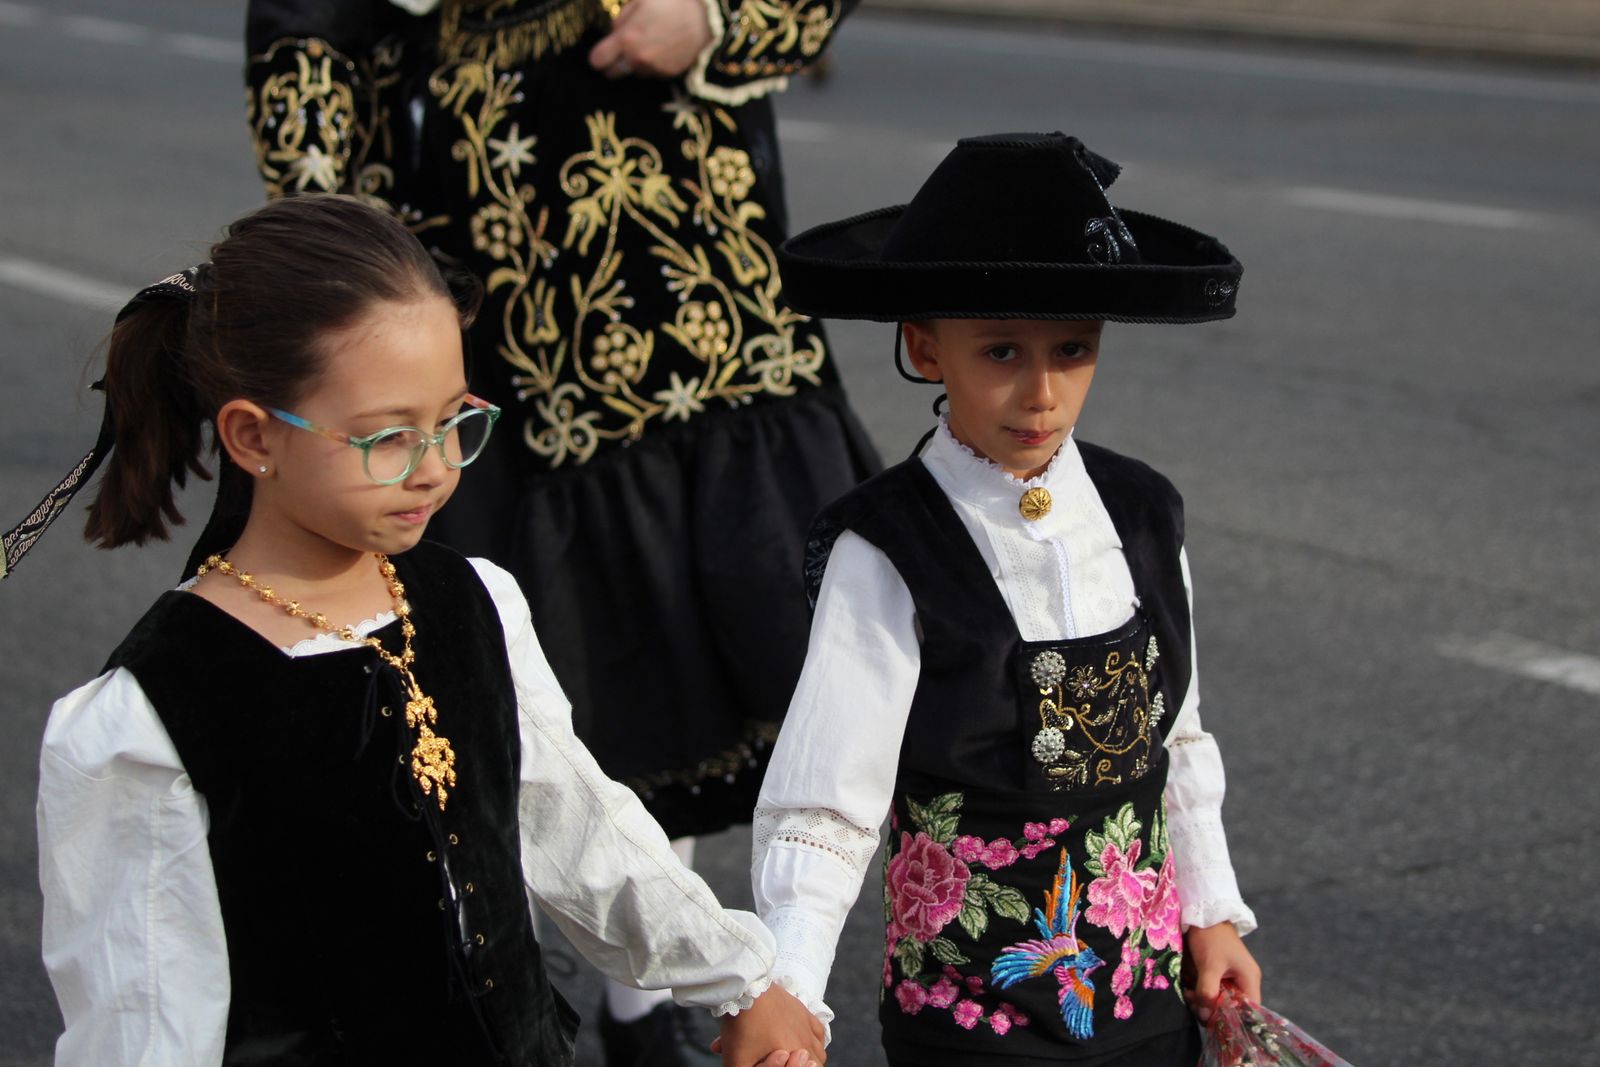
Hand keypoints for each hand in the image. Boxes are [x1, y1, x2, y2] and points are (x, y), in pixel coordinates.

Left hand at [588, 0, 714, 78]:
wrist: (705, 19)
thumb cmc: (671, 3)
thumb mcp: (641, 0)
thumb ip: (622, 19)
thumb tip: (614, 33)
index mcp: (626, 39)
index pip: (598, 60)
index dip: (598, 56)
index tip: (603, 50)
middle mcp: (637, 59)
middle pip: (612, 73)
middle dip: (613, 62)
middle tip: (622, 49)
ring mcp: (653, 69)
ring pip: (634, 72)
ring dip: (635, 62)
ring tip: (650, 42)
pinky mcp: (668, 74)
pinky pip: (652, 72)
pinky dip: (653, 64)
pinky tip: (664, 47)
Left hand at [712, 982, 826, 1066]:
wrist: (744, 987)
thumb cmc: (741, 1025)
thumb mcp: (736, 1060)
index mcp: (792, 1055)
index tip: (782, 1065)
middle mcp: (804, 1042)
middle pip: (814, 1065)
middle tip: (785, 1064)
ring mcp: (806, 1025)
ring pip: (819, 1051)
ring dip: (809, 1059)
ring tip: (791, 1060)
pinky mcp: (804, 1012)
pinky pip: (819, 1032)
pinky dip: (814, 1042)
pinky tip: (802, 1043)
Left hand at [1181, 921, 1260, 1022]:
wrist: (1202, 913)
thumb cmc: (1211, 937)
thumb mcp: (1210, 966)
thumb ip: (1208, 992)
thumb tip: (1205, 1016)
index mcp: (1249, 980)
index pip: (1248, 1012)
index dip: (1230, 1019)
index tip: (1210, 1019)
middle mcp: (1243, 981)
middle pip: (1230, 1008)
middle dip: (1210, 1007)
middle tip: (1192, 998)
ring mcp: (1230, 978)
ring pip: (1217, 1000)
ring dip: (1201, 998)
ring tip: (1188, 990)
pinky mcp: (1218, 974)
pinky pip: (1209, 989)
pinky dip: (1198, 989)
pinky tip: (1188, 983)